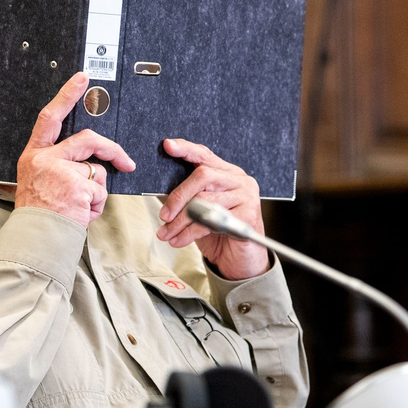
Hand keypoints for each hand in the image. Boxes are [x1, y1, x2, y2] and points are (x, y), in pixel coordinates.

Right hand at [15, 73, 135, 227]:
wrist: (35, 238)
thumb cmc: (39, 215)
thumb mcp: (39, 182)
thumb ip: (60, 165)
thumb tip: (93, 163)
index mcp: (34, 155)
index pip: (50, 117)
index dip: (67, 95)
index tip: (82, 79)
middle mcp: (45, 159)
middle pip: (87, 140)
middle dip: (111, 150)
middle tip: (126, 162)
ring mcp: (61, 172)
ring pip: (97, 172)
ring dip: (96, 192)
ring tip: (77, 207)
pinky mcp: (77, 186)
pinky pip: (100, 191)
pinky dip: (96, 206)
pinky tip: (79, 214)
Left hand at [156, 139, 268, 279]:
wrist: (241, 261)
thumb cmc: (219, 231)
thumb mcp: (200, 209)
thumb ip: (186, 195)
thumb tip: (159, 189)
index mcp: (226, 172)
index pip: (204, 154)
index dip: (185, 149)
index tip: (167, 145)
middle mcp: (239, 180)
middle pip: (202, 176)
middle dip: (178, 196)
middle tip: (163, 216)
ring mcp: (246, 196)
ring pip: (204, 201)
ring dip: (180, 221)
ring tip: (167, 233)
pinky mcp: (248, 215)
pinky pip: (211, 221)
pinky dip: (189, 233)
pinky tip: (179, 240)